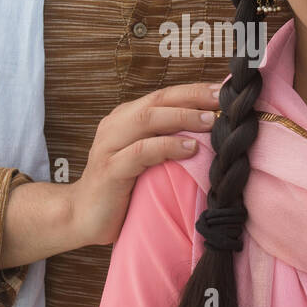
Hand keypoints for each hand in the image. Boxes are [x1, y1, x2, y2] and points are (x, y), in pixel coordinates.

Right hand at [73, 81, 221, 246]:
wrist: (82, 216)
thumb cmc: (121, 187)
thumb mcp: (145, 158)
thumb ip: (165, 140)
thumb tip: (209, 130)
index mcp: (125, 117)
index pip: (163, 95)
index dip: (194, 90)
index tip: (224, 91)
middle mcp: (116, 125)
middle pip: (158, 100)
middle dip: (193, 96)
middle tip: (223, 100)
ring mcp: (110, 145)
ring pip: (148, 120)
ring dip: (183, 117)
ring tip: (211, 122)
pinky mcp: (110, 170)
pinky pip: (141, 152)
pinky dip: (168, 147)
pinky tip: (190, 148)